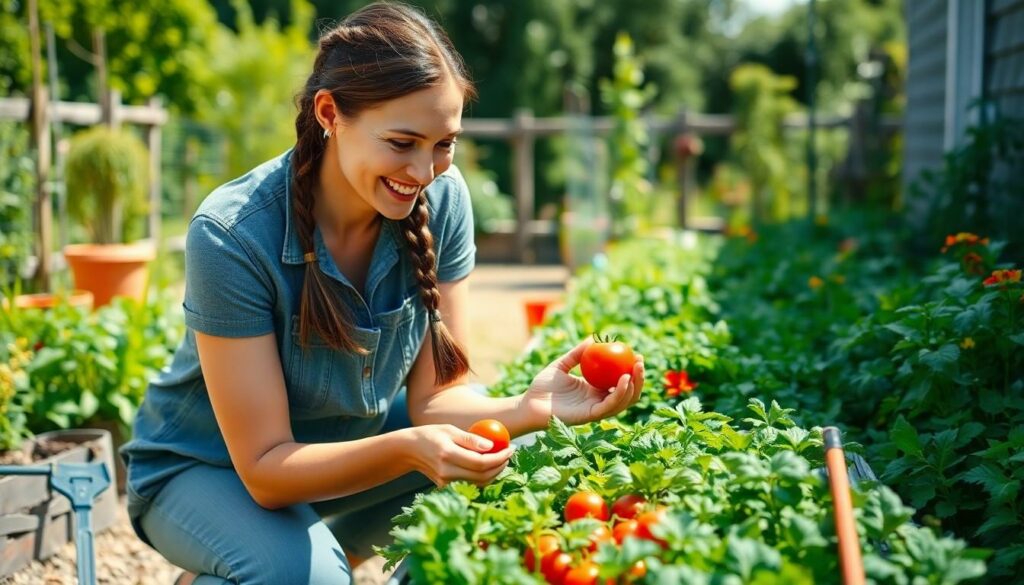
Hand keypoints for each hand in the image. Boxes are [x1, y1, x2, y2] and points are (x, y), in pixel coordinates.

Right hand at [405, 425, 514, 487]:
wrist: (409, 450)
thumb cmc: (431, 435)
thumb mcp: (450, 430)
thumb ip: (470, 439)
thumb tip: (492, 445)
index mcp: (447, 454)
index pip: (480, 462)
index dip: (499, 457)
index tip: (510, 448)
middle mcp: (446, 472)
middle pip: (482, 475)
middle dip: (500, 466)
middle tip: (509, 453)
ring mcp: (445, 482)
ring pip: (478, 482)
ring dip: (494, 472)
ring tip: (502, 457)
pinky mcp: (446, 486)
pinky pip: (470, 483)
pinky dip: (483, 475)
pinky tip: (489, 464)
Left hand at [521, 339, 644, 426]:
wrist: (528, 403)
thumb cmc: (542, 386)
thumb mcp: (561, 365)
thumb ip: (576, 354)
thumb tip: (592, 338)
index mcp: (594, 391)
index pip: (619, 382)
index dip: (631, 370)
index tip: (636, 354)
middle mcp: (598, 401)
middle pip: (627, 393)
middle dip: (639, 378)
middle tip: (640, 361)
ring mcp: (596, 410)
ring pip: (623, 401)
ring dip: (634, 385)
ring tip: (636, 368)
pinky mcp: (590, 416)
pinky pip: (610, 405)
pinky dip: (620, 393)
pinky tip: (624, 379)